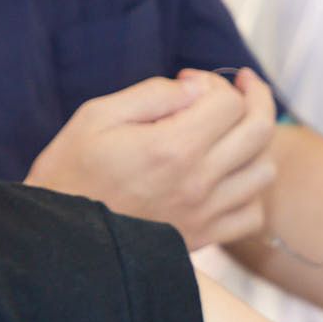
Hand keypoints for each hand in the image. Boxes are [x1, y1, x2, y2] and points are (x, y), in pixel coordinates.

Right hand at [26, 69, 278, 250]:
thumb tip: (196, 87)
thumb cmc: (71, 172)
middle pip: (259, 131)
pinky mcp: (202, 237)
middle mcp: (198, 181)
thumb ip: (153, 94)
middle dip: (254, 98)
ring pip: (264, 172)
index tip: (189, 83)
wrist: (58, 238)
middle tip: (239, 88)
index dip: (214, 82)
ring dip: (254, 145)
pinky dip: (249, 193)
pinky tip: (228, 179)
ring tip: (232, 134)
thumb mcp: (98, 116)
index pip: (229, 102)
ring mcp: (204, 213)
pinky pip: (251, 215)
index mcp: (173, 147)